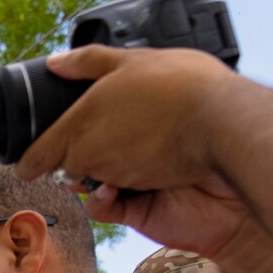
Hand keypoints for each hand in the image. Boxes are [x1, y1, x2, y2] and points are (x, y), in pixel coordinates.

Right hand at [17, 47, 254, 256]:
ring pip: (93, 172)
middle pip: (88, 131)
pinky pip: (108, 204)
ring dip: (81, 177)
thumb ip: (61, 138)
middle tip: (50, 156)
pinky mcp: (148, 199)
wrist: (224, 148)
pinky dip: (101, 200)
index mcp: (133, 79)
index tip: (51, 68)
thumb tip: (48, 162)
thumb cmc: (168, 117)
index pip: (93, 68)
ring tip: (83, 177)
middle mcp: (140, 117)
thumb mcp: (97, 114)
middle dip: (65, 147)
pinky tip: (107, 191)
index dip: (69, 68)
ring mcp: (145, 158)